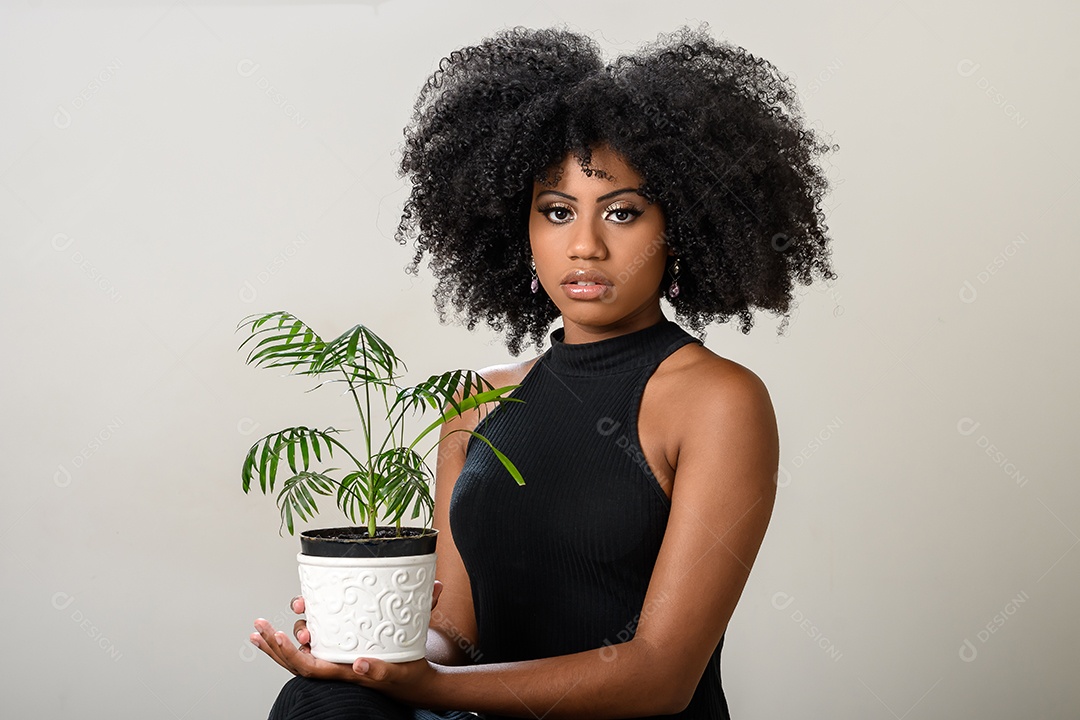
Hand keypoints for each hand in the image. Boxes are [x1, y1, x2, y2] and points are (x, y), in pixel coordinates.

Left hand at [249, 580, 444, 683]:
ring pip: (298, 658)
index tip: (283, 635)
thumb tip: (360, 664)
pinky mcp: (340, 656)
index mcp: (344, 671)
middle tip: (259, 626)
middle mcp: (336, 669)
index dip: (291, 653)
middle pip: (295, 662)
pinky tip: (280, 634)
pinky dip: (291, 645)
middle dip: (274, 644)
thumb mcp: (401, 669)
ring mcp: (336, 663)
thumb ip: (383, 666)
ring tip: (258, 630)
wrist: (418, 684)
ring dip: (276, 644)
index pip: (309, 666)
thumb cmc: (410, 672)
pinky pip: (308, 653)